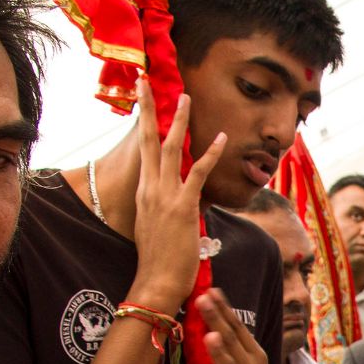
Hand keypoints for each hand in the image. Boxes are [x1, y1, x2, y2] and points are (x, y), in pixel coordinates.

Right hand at [127, 79, 227, 315]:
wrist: (156, 283)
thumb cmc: (158, 261)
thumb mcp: (155, 227)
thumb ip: (163, 209)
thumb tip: (173, 204)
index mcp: (143, 193)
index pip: (144, 151)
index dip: (144, 125)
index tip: (143, 101)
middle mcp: (149, 189)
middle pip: (148, 140)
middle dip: (149, 109)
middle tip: (147, 81)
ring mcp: (165, 196)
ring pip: (171, 149)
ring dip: (179, 121)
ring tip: (184, 97)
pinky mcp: (183, 207)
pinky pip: (198, 174)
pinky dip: (210, 154)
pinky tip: (221, 137)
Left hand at [196, 289, 279, 363]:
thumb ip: (235, 346)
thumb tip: (215, 319)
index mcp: (255, 356)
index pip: (238, 329)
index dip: (225, 309)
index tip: (211, 291)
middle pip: (233, 342)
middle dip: (218, 321)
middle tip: (203, 301)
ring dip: (221, 355)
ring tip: (210, 337)